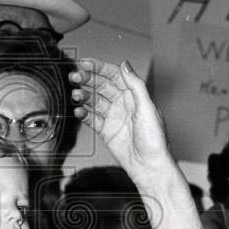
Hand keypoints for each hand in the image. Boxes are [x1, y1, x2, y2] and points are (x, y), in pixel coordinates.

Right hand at [69, 58, 174, 180]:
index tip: (85, 63)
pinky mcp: (105, 130)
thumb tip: (125, 65)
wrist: (148, 165)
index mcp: (134, 96)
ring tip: (76, 94)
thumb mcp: (147, 107)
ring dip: (84, 95)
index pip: (114, 76)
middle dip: (88, 80)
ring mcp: (113, 117)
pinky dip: (84, 113)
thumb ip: (135, 85)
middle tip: (75, 77)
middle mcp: (123, 104)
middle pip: (101, 86)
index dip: (100, 68)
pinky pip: (91, 118)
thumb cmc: (153, 139)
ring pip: (94, 100)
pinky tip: (78, 110)